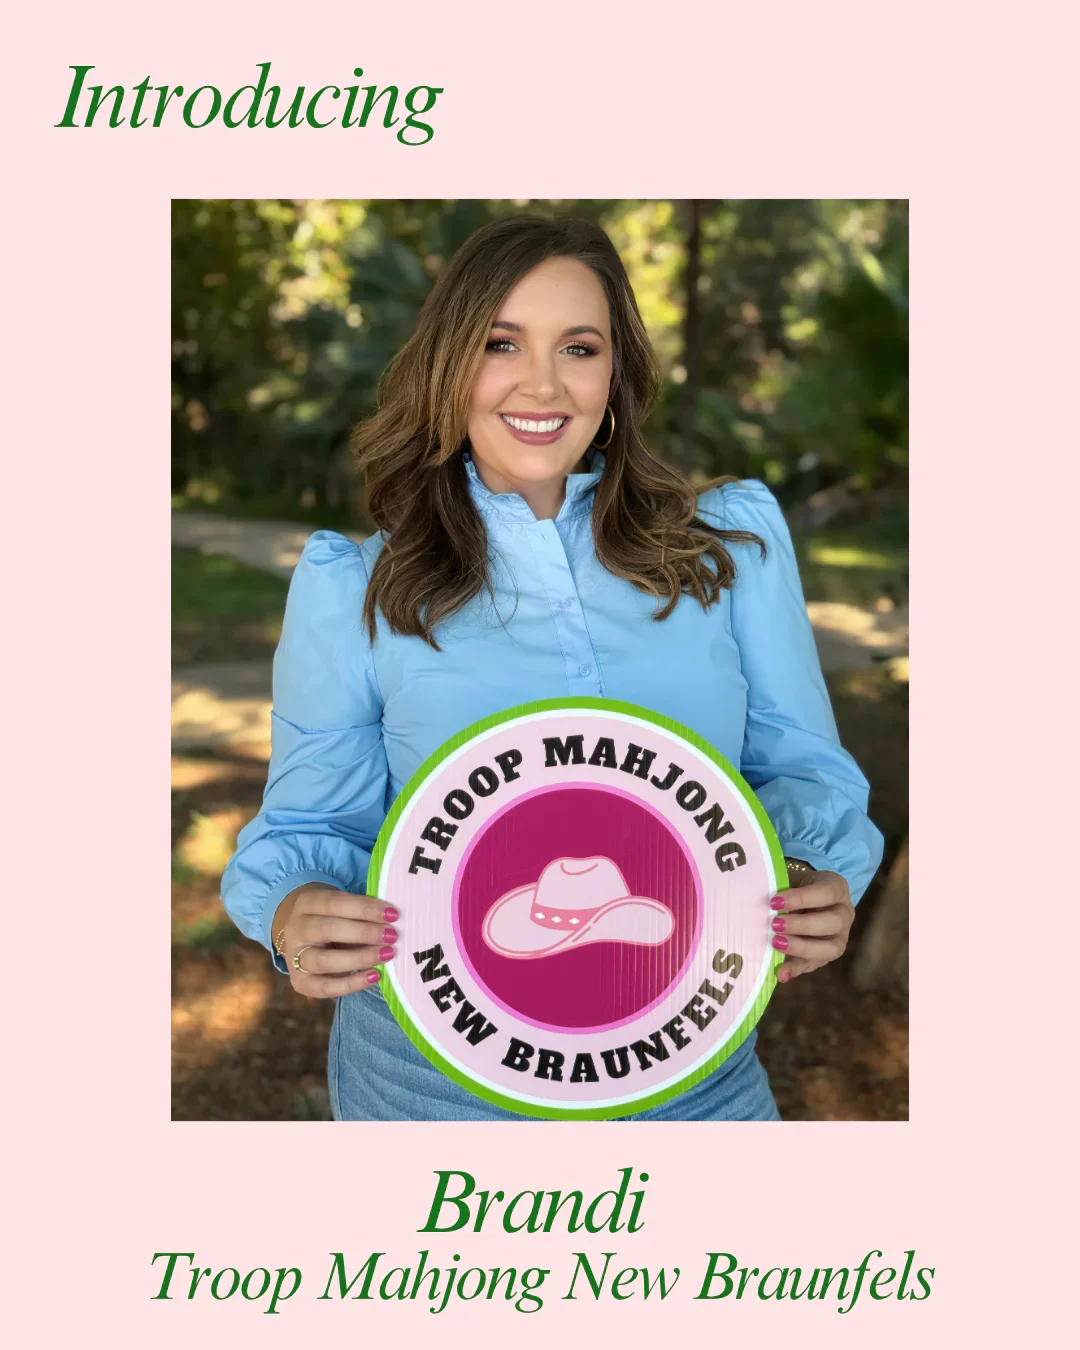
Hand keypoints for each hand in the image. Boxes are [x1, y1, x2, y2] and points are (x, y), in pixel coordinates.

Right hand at [271, 883, 399, 999]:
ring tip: (386, 954)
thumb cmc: (333, 919)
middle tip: (392, 936)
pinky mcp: (300, 983)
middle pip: (326, 930)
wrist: (304, 938)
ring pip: (323, 960)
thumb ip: (361, 914)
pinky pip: (324, 987)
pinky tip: (374, 976)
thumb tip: (392, 921)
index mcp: (307, 903)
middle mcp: (296, 929)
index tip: (392, 914)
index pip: (334, 903)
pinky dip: (351, 984)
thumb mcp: (341, 909)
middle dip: (363, 933)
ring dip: (359, 958)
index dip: (364, 908)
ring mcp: (294, 958)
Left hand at [770, 869, 853, 982]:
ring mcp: (839, 938)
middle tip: (775, 924)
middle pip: (833, 922)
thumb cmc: (796, 885)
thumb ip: (781, 887)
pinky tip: (781, 972)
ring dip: (802, 948)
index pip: (826, 893)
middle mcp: (844, 914)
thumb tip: (763, 901)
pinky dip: (796, 969)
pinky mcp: (826, 956)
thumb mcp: (792, 879)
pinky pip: (814, 965)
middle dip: (803, 925)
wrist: (804, 898)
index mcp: (837, 889)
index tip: (775, 902)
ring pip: (831, 948)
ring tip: (776, 943)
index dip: (801, 898)